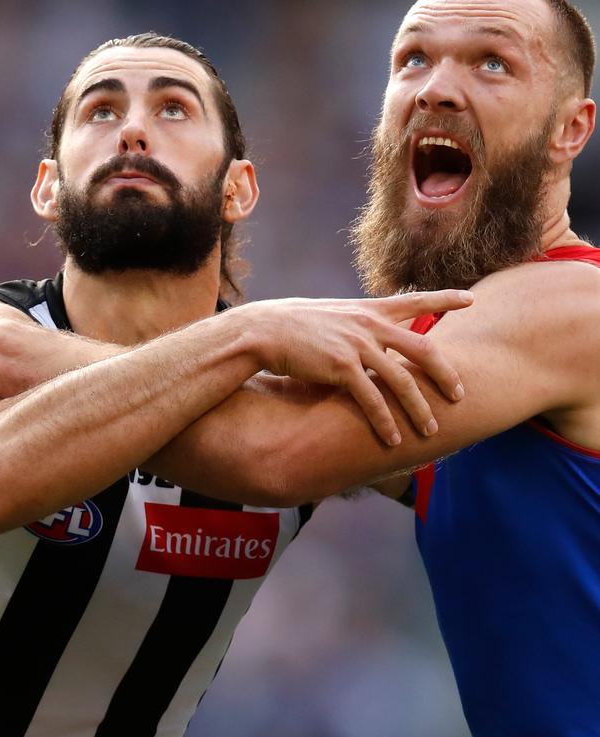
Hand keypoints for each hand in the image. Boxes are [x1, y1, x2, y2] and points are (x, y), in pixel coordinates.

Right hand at [234, 289, 472, 445]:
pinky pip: (372, 399)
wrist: (264, 330)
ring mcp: (357, 345)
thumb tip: (376, 341)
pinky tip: (393, 439)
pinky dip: (385, 421)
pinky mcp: (341, 367)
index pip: (416, 299)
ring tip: (430, 430)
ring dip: (419, 408)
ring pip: (401, 380)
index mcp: (369, 309)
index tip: (471, 298)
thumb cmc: (295, 325)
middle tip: (459, 394)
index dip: (445, 298)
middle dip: (445, 373)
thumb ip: (360, 326)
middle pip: (422, 348)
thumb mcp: (335, 316)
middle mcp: (369, 324)